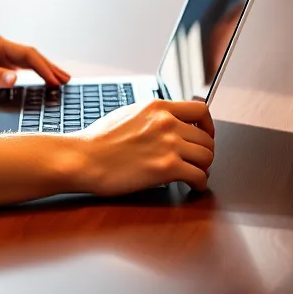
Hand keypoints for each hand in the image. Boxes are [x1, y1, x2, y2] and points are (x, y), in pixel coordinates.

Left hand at [0, 32, 69, 92]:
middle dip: (49, 67)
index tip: (57, 81)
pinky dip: (31, 73)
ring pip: (25, 61)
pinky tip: (39, 81)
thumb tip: (14, 79)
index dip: (44, 68)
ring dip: (42, 70)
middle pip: (30, 55)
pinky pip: (16, 66)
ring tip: (59, 80)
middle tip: (67, 81)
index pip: (26, 54)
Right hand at [77, 99, 214, 193]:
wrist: (85, 158)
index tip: (204, 134)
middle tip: (196, 161)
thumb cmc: (99, 140)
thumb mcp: (128, 114)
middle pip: (207, 138)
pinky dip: (199, 184)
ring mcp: (169, 144)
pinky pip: (199, 177)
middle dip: (204, 151)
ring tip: (194, 174)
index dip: (207, 125)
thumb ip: (152, 116)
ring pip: (207, 157)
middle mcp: (167, 122)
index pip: (200, 109)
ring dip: (203, 168)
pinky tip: (191, 186)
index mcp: (157, 107)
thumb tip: (167, 122)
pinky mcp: (167, 168)